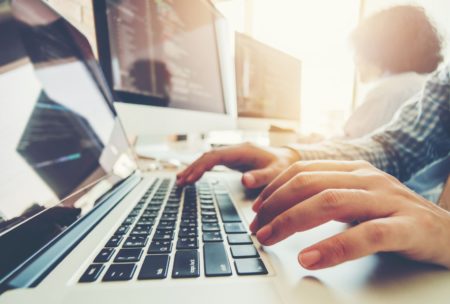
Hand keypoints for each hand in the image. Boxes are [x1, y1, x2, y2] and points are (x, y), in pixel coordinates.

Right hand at [177, 143, 298, 187]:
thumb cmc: (283, 166)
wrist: (288, 159)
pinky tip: (192, 177)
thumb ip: (261, 177)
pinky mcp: (233, 160)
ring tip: (180, 181)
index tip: (190, 178)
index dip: (201, 167)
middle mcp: (236, 150)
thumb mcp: (276, 173)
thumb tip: (244, 180)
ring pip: (208, 158)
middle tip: (180, 182)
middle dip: (193, 168)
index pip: (216, 156)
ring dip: (194, 168)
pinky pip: (212, 163)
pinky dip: (201, 169)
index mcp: (243, 151)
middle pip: (208, 156)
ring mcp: (233, 154)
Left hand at [250, 160, 449, 268]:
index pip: (303, 171)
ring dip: (292, 221)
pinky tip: (310, 258)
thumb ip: (328, 198)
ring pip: (330, 202)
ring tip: (270, 239)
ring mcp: (388, 199)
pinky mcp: (407, 227)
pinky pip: (366, 235)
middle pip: (310, 184)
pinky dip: (334, 247)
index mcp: (354, 170)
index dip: (274, 189)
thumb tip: (287, 209)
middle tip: (257, 228)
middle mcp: (368, 179)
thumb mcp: (359, 201)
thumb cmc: (397, 217)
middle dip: (276, 206)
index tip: (257, 209)